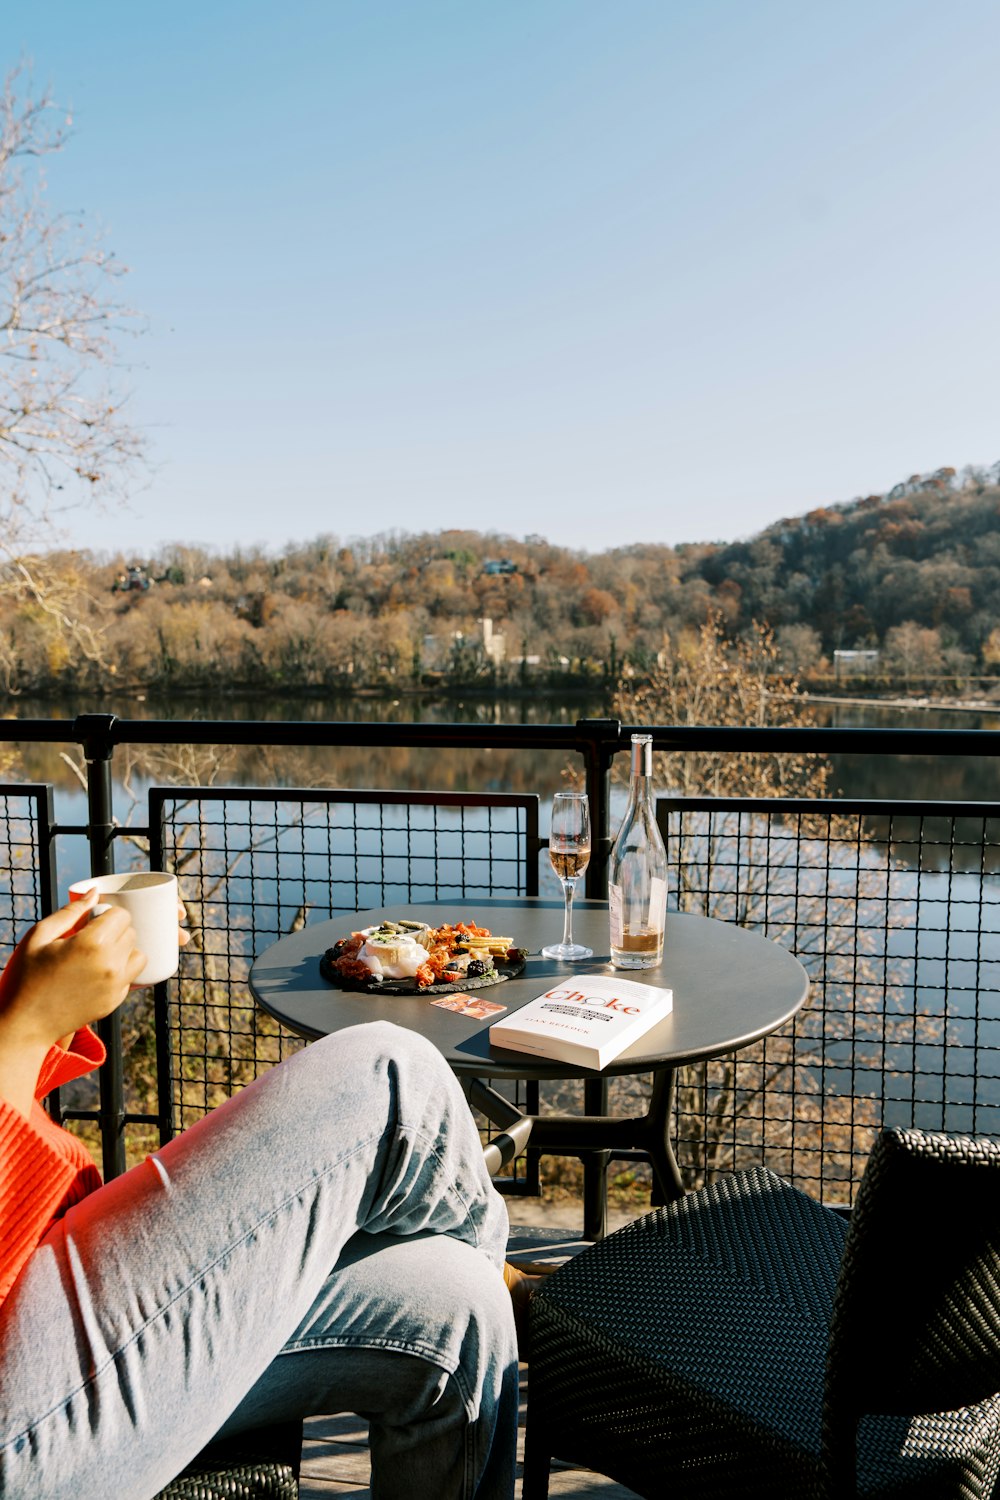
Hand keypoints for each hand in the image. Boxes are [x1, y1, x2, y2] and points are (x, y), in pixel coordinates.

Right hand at [0, 890, 145, 1053]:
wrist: (26, 1023)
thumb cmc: (26, 978)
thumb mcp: (38, 937)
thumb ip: (70, 912)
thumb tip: (94, 893)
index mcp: (91, 944)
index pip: (121, 915)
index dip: (107, 914)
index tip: (92, 922)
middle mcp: (110, 964)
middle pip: (131, 933)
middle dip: (114, 930)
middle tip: (91, 939)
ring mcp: (115, 985)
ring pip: (139, 955)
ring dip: (124, 951)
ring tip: (99, 956)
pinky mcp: (116, 1001)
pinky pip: (131, 977)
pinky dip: (120, 972)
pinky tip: (98, 974)